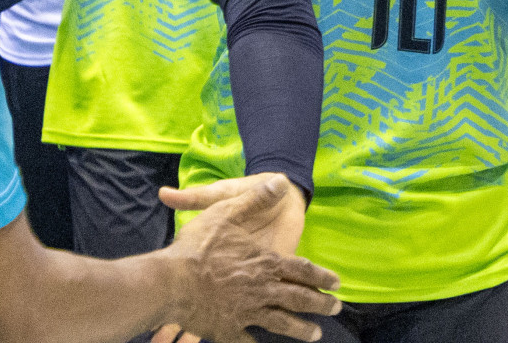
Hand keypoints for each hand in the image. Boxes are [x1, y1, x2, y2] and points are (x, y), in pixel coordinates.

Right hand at [158, 174, 338, 342]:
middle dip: (320, 305)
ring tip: (315, 335)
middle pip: (298, 299)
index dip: (322, 277)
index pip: (302, 270)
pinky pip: (247, 339)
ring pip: (281, 323)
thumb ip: (256, 198)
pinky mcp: (228, 329)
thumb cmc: (198, 246)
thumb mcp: (227, 211)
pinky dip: (256, 342)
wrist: (170, 282)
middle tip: (336, 309)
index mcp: (266, 263)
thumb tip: (281, 180)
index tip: (337, 284)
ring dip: (300, 329)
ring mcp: (246, 312)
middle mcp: (262, 289)